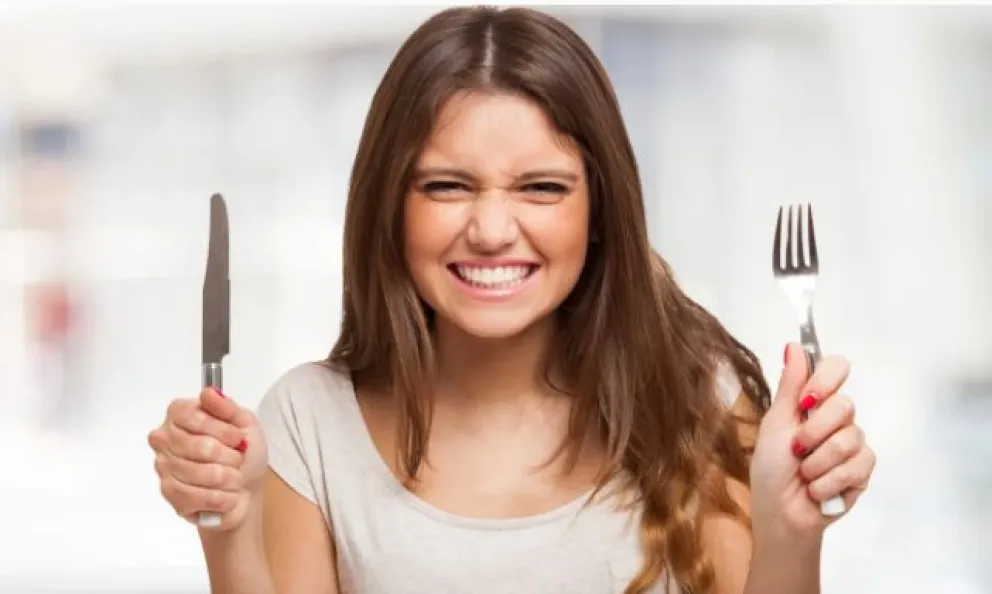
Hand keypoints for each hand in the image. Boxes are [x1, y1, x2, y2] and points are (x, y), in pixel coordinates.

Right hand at [148, 388, 268, 530]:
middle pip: (198, 446)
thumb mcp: (245, 422)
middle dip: (229, 457)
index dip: (219, 429)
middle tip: (238, 459)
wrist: (247, 486)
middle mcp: (164, 438)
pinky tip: (227, 494)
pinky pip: (196, 496)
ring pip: (199, 473)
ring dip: (228, 478)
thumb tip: (208, 393)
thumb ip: (226, 407)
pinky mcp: (170, 494)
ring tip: (235, 477)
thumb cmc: (244, 451)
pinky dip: (221, 498)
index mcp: (180, 414)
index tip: (238, 438)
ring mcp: (163, 466)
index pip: (189, 416)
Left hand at [749, 343, 875, 541]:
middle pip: (844, 405)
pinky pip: (857, 465)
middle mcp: (837, 419)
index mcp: (813, 402)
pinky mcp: (864, 470)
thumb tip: (794, 345)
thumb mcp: (775, 423)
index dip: (826, 379)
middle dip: (813, 432)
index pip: (836, 369)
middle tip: (796, 449)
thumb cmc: (771, 468)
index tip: (808, 399)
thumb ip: (790, 386)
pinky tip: (818, 489)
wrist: (780, 512)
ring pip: (849, 438)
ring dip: (818, 462)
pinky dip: (829, 481)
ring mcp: (853, 444)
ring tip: (804, 474)